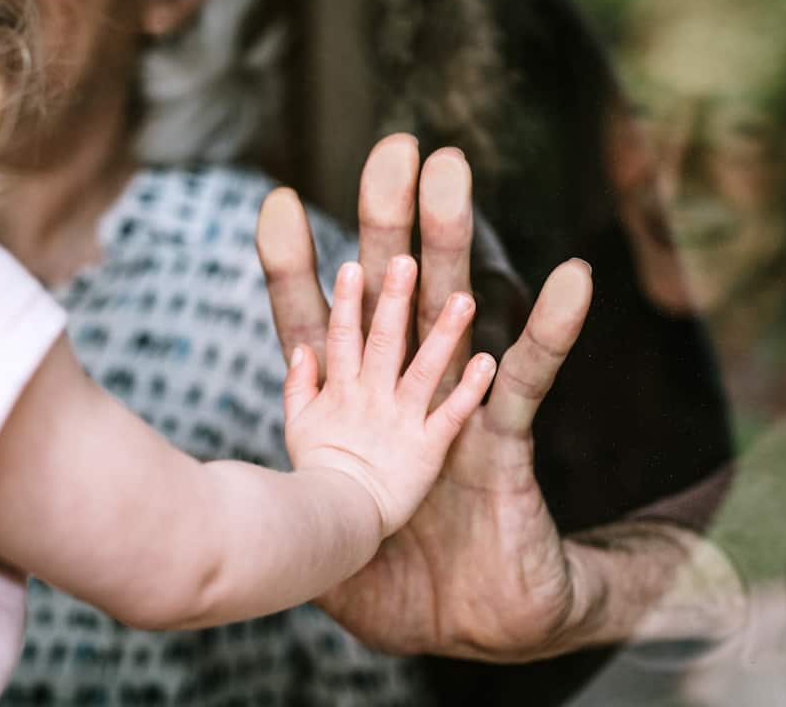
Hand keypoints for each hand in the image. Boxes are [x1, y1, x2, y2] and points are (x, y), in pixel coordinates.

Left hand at [259, 134, 598, 660]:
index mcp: (351, 414)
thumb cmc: (391, 584)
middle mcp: (401, 397)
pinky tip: (568, 282)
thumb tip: (231, 490)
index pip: (318, 330)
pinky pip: (530, 383)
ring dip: (454, 247)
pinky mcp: (503, 444)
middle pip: (388, 296)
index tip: (278, 204)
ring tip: (452, 178)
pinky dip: (547, 334)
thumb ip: (282, 503)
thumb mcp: (319, 542)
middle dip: (385, 224)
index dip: (297, 274)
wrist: (467, 624)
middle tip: (390, 151)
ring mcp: (454, 412)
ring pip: (452, 316)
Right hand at [281, 250, 496, 537]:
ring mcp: (400, 422)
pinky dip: (469, 390)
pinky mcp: (427, 449)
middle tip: (405, 260)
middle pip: (383, 341)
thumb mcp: (297, 426)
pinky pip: (450, 415)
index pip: (342, 337)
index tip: (351, 265)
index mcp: (341, 390)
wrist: (333, 526)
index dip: (347, 302)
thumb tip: (301, 348)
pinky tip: (488, 362)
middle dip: (393, 300)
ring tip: (464, 300)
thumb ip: (299, 385)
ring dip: (444, 334)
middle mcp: (371, 399)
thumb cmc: (317, 476)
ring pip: (423, 370)